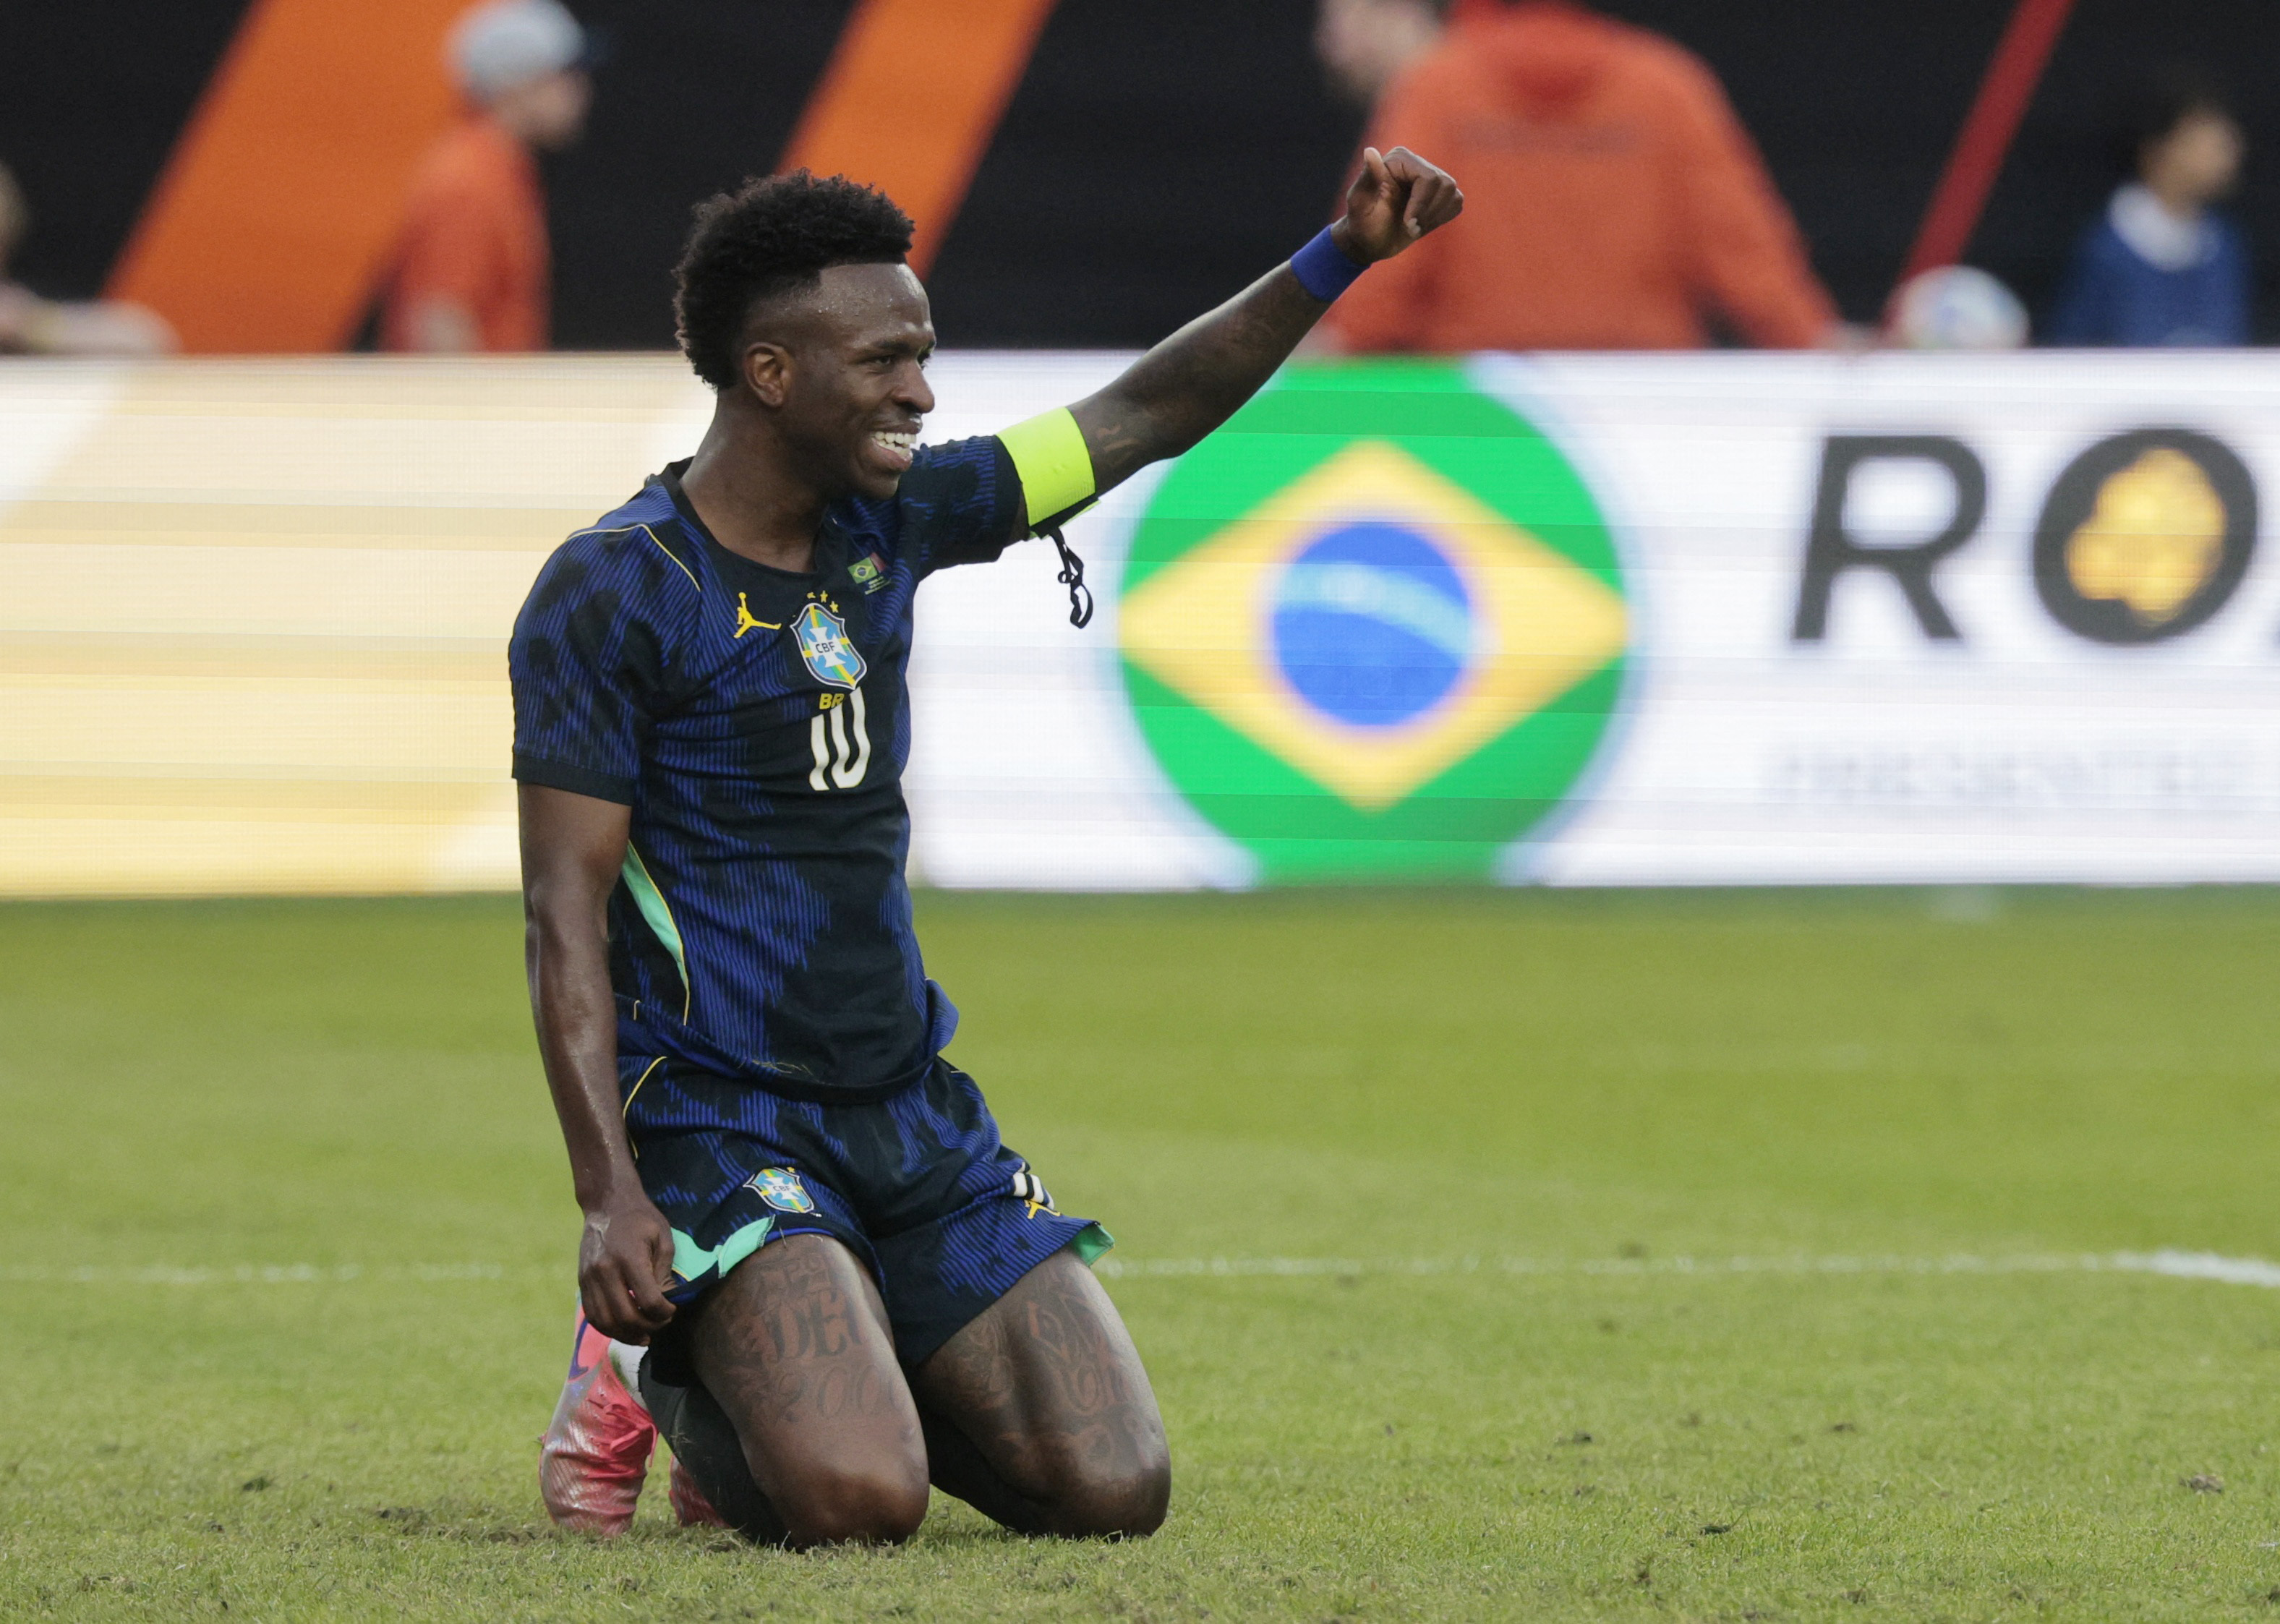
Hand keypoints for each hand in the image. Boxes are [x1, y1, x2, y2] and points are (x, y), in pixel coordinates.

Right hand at [578, 1191, 676, 1343]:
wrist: (607, 1204)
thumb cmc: (641, 1219)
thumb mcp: (663, 1238)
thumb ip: (664, 1272)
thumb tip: (666, 1302)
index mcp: (629, 1258)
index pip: (648, 1300)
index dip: (664, 1313)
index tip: (672, 1310)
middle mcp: (605, 1271)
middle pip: (625, 1315)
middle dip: (648, 1327)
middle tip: (660, 1324)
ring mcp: (589, 1278)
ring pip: (605, 1321)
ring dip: (626, 1335)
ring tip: (643, 1335)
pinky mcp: (581, 1282)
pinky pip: (592, 1315)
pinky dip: (608, 1327)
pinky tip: (623, 1329)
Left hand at [1332, 146, 1462, 263]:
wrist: (1370, 240)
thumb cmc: (1362, 222)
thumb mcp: (1360, 202)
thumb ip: (1367, 177)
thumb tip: (1369, 151)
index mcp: (1399, 159)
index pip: (1429, 178)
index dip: (1422, 203)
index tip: (1408, 223)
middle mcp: (1418, 163)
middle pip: (1445, 185)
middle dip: (1429, 212)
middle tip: (1410, 228)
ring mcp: (1432, 177)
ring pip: (1453, 193)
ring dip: (1435, 217)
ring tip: (1414, 227)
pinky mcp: (1441, 193)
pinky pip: (1456, 203)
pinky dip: (1441, 218)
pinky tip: (1422, 224)